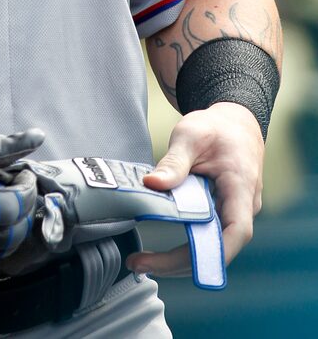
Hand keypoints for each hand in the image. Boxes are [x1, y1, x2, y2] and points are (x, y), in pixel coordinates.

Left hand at [127, 102, 263, 277]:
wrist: (235, 122)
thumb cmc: (217, 127)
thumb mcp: (191, 136)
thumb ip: (173, 162)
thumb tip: (151, 184)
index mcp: (241, 186)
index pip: (236, 231)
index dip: (211, 253)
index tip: (179, 263)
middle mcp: (244, 206)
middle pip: (220, 248)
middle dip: (181, 263)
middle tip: (141, 264)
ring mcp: (236, 212)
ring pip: (212, 246)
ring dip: (181, 259)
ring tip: (143, 261)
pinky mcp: (224, 213)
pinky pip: (207, 236)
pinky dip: (185, 246)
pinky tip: (159, 250)